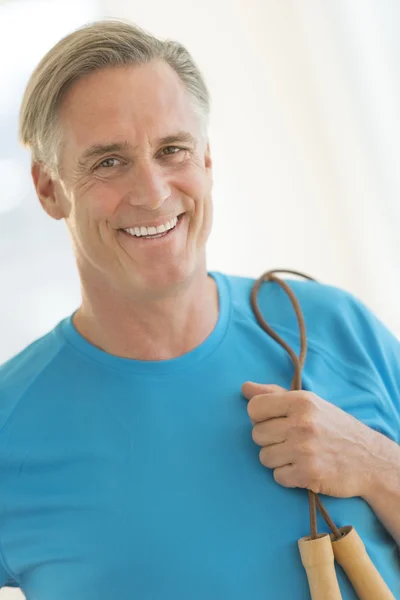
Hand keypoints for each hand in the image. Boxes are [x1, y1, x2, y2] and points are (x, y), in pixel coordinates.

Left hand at [242, 382, 378, 498]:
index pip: (254, 408)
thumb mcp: (309, 403)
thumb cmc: (334, 427)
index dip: (260, 417)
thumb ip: (274, 395)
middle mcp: (302, 423)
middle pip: (256, 435)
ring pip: (264, 457)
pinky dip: (289, 477)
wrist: (369, 459)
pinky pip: (277, 477)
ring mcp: (304, 450)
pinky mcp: (308, 474)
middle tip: (291, 440)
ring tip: (299, 455)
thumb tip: (244, 388)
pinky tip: (304, 469)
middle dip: (270, 440)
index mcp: (301, 401)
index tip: (275, 421)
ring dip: (278, 460)